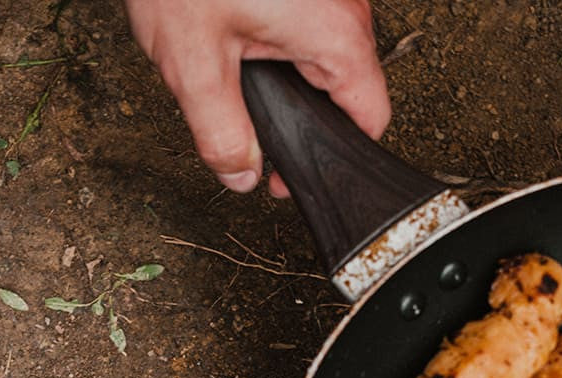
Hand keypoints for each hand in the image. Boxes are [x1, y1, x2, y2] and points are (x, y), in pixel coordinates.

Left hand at [123, 0, 390, 196]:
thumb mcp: (194, 66)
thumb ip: (221, 134)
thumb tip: (242, 177)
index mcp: (334, 34)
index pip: (367, 117)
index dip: (330, 157)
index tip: (291, 176)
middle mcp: (344, 6)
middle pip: (341, 88)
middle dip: (295, 118)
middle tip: (249, 137)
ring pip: (318, 54)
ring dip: (279, 78)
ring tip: (230, 77)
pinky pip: (303, 21)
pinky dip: (272, 42)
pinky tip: (231, 36)